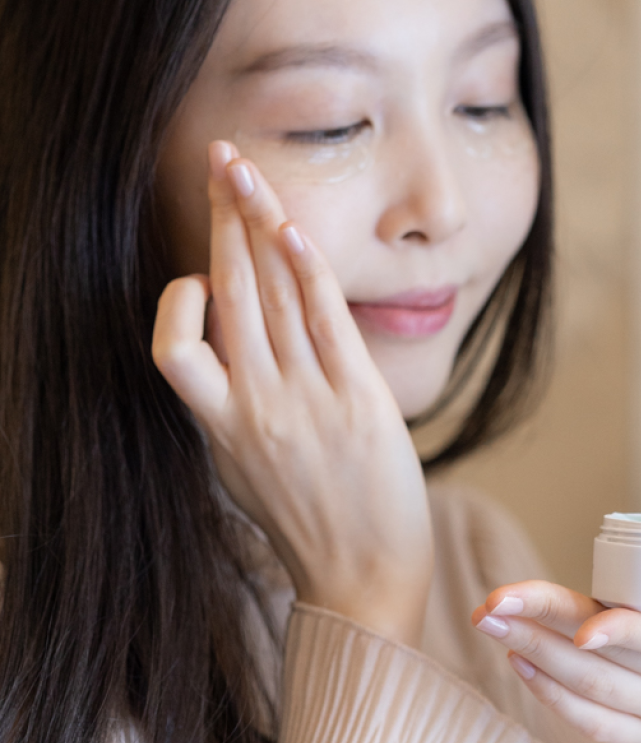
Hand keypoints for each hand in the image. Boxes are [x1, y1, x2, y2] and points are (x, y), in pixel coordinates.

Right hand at [152, 140, 432, 645]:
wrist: (364, 585)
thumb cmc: (313, 530)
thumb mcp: (250, 470)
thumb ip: (241, 408)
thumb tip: (243, 350)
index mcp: (220, 428)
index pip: (174, 346)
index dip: (185, 297)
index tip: (210, 274)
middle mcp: (253, 408)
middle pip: (228, 291)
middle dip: (220, 217)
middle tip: (220, 158)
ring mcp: (304, 403)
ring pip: (270, 294)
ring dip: (258, 223)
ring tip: (247, 171)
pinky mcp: (357, 403)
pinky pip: (323, 323)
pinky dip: (308, 273)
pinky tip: (294, 231)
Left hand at [471, 546, 640, 742]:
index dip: (625, 632)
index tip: (582, 622)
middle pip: (614, 664)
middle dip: (547, 631)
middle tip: (494, 602)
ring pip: (596, 694)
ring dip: (537, 657)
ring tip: (492, 622)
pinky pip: (597, 727)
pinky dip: (554, 699)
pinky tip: (520, 663)